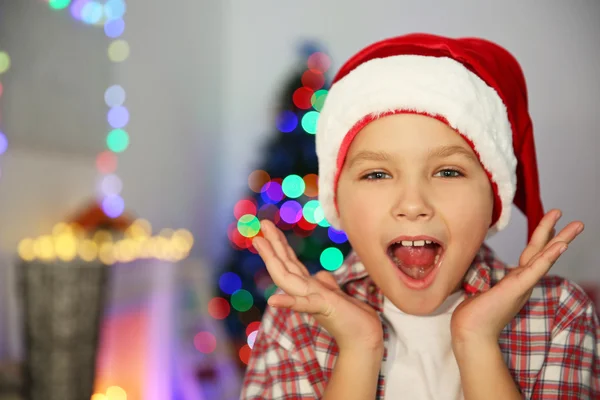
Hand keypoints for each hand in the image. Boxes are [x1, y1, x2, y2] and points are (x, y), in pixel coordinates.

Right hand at [253, 220, 383, 352]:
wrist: (363, 339)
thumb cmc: (353, 317)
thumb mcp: (338, 293)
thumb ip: (325, 283)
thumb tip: (320, 274)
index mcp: (309, 286)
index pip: (290, 262)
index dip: (279, 244)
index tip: (268, 227)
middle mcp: (306, 291)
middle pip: (283, 264)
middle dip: (272, 244)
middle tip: (262, 223)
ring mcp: (311, 300)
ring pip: (286, 277)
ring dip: (272, 259)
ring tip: (259, 241)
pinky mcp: (322, 308)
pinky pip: (303, 304)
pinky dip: (288, 302)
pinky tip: (272, 300)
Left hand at [450, 209, 583, 347]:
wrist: (471, 334)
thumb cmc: (473, 316)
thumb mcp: (481, 292)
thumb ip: (486, 283)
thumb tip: (479, 278)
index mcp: (515, 281)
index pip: (532, 255)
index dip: (542, 238)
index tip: (552, 224)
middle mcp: (523, 282)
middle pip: (543, 252)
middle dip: (558, 234)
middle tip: (577, 221)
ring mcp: (522, 285)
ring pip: (544, 256)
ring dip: (561, 239)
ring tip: (576, 225)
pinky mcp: (517, 288)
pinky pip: (536, 269)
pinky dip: (548, 257)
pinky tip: (560, 246)